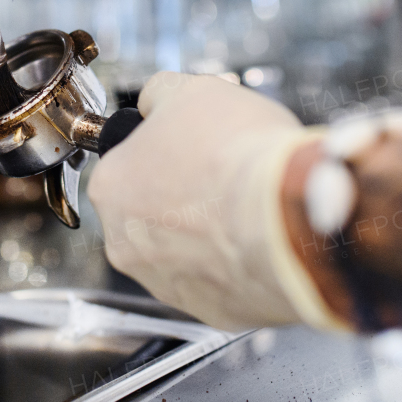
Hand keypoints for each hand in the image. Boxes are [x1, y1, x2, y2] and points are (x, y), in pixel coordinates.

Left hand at [87, 72, 344, 331]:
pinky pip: (218, 281)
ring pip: (181, 251)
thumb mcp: (192, 90)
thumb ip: (160, 95)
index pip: (124, 163)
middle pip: (148, 212)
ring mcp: (166, 284)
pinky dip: (235, 262)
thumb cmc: (237, 155)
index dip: (162, 149)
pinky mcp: (210, 311)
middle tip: (221, 176)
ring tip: (245, 207)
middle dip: (182, 196)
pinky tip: (257, 238)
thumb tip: (156, 100)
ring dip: (206, 232)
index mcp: (111, 187)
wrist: (289, 215)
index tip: (190, 146)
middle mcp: (124, 243)